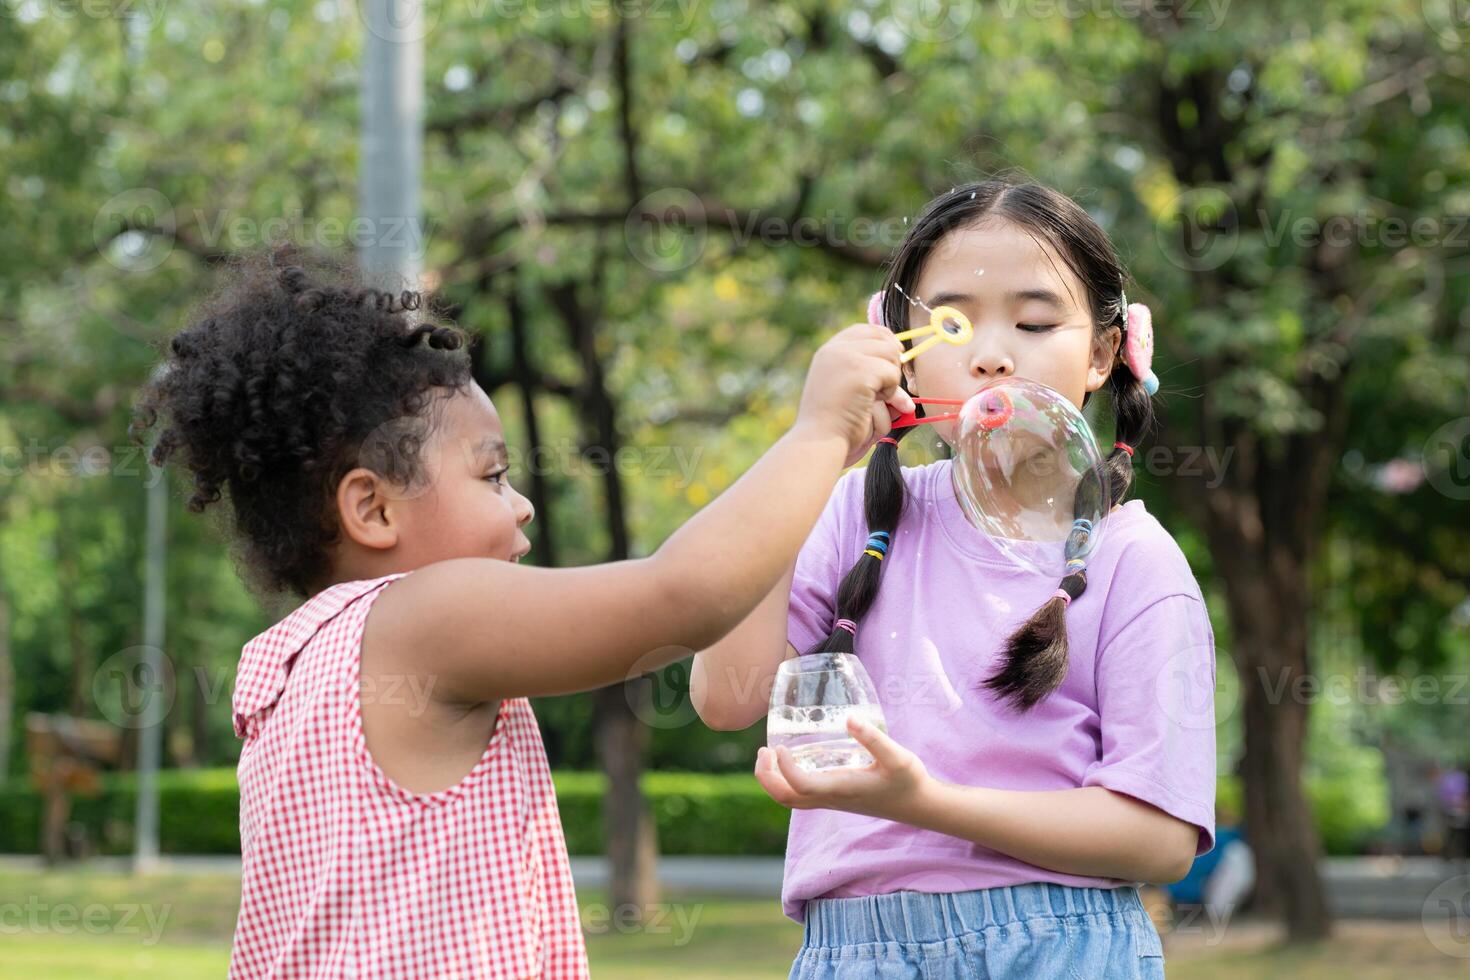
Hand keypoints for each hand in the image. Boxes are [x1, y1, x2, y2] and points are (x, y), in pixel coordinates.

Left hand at [754, 716, 930, 822]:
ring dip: (772, 780)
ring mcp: (831, 801)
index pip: (800, 786)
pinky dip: (786, 780)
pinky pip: (800, 796)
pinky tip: (793, 759)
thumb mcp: (898, 756)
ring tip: (769, 754)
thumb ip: (874, 738)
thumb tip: (848, 718)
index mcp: (841, 789)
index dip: (784, 769)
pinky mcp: (835, 798)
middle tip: (763, 751)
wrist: (919, 806)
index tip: (780, 746)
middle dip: (766, 777)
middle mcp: (831, 799)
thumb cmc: (909, 780)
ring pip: (790, 800)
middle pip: (785, 798)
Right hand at [794, 324, 913, 466]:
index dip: (884, 338)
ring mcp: (847, 357)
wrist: (820, 441)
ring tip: (872, 400)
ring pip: (891, 355)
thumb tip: (902, 361)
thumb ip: (864, 372)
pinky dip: (890, 392)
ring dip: (891, 380)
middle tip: (886, 387)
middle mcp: (836, 349)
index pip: (864, 330)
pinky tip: (870, 405)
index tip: (896, 354)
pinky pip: (892, 374)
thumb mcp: (845, 389)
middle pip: (882, 339)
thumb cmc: (833, 423)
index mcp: (828, 352)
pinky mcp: (861, 370)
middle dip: (892, 361)